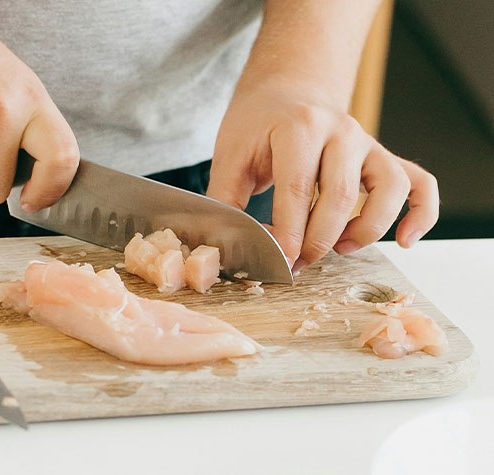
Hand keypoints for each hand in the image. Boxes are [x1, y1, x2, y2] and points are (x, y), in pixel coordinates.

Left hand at [206, 78, 438, 271]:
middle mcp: (341, 131)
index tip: (278, 261)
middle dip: (318, 241)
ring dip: (367, 229)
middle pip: (341, 195)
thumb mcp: (230, 155)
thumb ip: (226, 199)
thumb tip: (227, 245)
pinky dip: (421, 213)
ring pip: (389, 189)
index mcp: (299, 127)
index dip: (288, 233)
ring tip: (341, 248)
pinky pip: (419, 183)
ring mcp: (368, 142)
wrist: (287, 89)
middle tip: (297, 264)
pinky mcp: (383, 156)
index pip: (297, 189)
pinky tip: (404, 240)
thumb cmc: (258, 123)